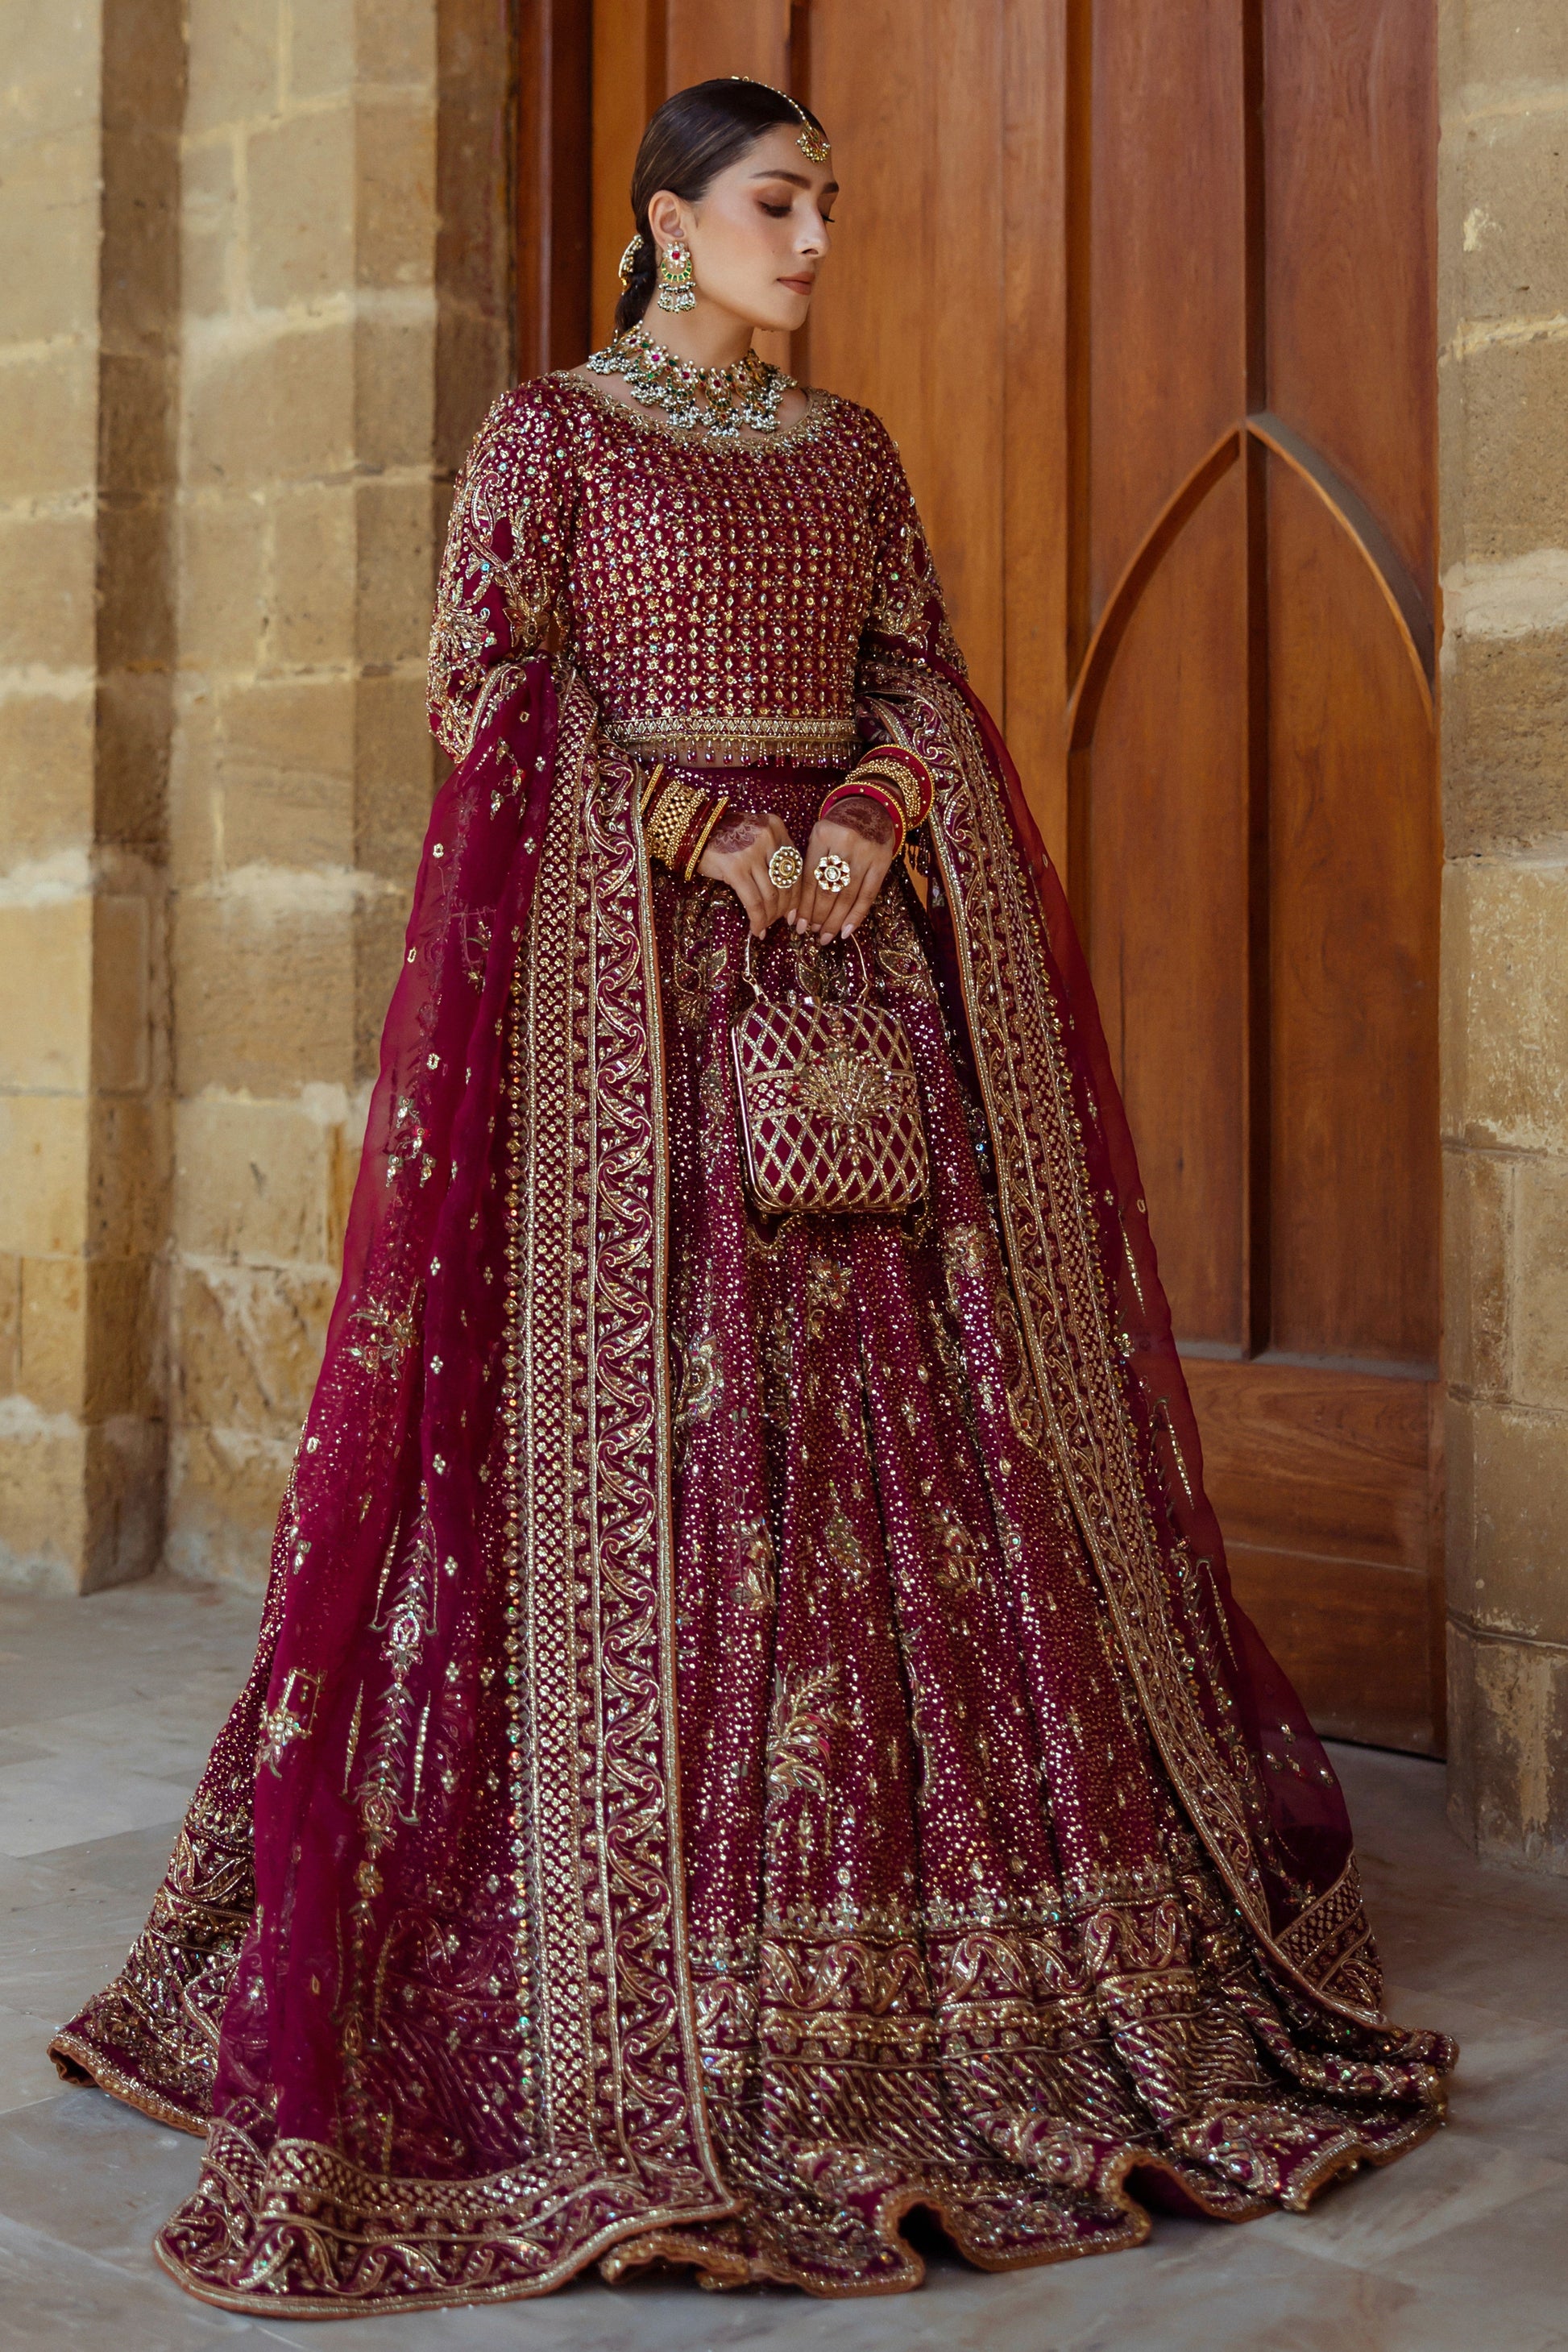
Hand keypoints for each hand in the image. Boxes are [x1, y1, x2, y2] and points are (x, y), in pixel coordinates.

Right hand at [696, 809, 802, 937]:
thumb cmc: (725, 837)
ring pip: (771, 895)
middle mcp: (768, 837)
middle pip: (786, 882)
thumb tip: (787, 896)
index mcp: (776, 827)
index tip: (793, 912)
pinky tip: (757, 929)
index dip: (797, 894)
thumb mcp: (755, 837)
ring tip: (765, 926)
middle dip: (784, 909)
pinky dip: (757, 919)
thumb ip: (772, 855)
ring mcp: (752, 852)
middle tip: (779, 922)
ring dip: (770, 917)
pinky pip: (753, 901)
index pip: (796, 867)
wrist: (693, 832)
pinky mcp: (736, 868)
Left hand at [791, 795, 900, 941]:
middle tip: (810, 932)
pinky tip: (846, 931)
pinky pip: (868, 896)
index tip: (797, 924)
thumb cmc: (838, 827)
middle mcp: (845, 844)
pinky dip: (856, 916)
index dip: (803, 905)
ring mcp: (865, 854)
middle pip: (828, 889)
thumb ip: (809, 864)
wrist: (870, 808)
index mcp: (822, 835)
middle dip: (817, 916)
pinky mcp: (882, 863)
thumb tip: (797, 906)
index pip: (810, 878)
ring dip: (834, 920)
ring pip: (847, 896)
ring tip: (825, 936)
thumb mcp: (819, 836)